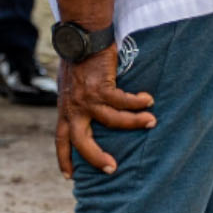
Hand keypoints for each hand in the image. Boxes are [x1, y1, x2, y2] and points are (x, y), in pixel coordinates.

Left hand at [54, 48, 154, 176]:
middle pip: (81, 141)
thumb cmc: (77, 59)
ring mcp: (87, 98)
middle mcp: (73, 107)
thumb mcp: (69, 85)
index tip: (69, 176)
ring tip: (151, 121)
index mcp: (65, 108)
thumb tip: (86, 113)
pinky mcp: (102, 87)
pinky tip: (148, 100)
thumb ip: (76, 101)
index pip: (61, 139)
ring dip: (134, 123)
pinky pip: (124, 101)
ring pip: (112, 121)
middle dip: (96, 158)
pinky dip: (138, 102)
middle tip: (112, 167)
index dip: (64, 158)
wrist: (80, 36)